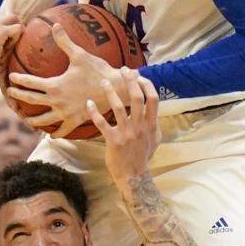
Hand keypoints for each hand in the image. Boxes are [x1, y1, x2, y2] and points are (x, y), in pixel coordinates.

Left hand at [6, 23, 124, 136]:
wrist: (115, 89)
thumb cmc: (97, 70)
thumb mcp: (79, 54)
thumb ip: (64, 41)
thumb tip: (55, 25)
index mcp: (55, 86)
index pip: (31, 82)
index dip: (19, 79)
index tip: (11, 77)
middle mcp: (57, 102)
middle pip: (32, 100)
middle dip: (18, 96)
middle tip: (9, 94)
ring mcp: (66, 113)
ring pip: (44, 120)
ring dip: (33, 119)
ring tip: (26, 119)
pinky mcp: (76, 121)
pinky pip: (63, 130)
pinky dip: (56, 133)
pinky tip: (52, 135)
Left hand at [87, 69, 160, 186]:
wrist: (133, 175)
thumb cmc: (143, 157)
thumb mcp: (155, 140)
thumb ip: (155, 124)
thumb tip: (154, 112)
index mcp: (151, 125)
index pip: (153, 99)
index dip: (147, 85)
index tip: (140, 76)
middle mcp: (140, 126)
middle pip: (137, 98)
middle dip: (130, 81)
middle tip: (123, 70)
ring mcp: (126, 133)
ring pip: (118, 107)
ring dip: (110, 92)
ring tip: (103, 82)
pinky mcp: (113, 140)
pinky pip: (102, 123)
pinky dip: (94, 112)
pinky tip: (89, 103)